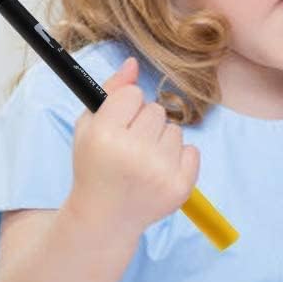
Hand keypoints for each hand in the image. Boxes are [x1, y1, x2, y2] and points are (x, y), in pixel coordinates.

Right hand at [66, 59, 200, 238]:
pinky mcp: (181, 187)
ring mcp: (160, 172)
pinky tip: (157, 174)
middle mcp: (133, 153)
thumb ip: (111, 91)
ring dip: (161, 142)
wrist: (103, 219)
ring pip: (175, 129)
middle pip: (156, 109)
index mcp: (105, 136)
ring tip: (141, 163)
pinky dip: (179, 159)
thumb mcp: (88, 128)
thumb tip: (133, 62)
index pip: (133, 94)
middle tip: (128, 148)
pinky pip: (193, 150)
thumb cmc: (94, 167)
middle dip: (144, 124)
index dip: (125, 109)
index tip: (118, 126)